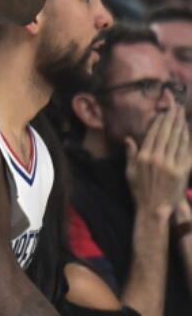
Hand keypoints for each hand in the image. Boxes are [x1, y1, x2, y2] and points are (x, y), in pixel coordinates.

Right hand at [125, 104, 191, 218]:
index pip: (154, 134)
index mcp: (144, 157)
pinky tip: (187, 132)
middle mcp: (157, 158)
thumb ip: (131, 154)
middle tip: (176, 106)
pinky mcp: (182, 171)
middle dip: (172, 118)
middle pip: (167, 133)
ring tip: (182, 115)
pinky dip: (187, 140)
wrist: (154, 208)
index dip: (160, 121)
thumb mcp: (130, 172)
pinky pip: (185, 151)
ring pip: (177, 140)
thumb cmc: (140, 191)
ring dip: (180, 126)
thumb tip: (129, 139)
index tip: (164, 111)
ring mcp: (171, 164)